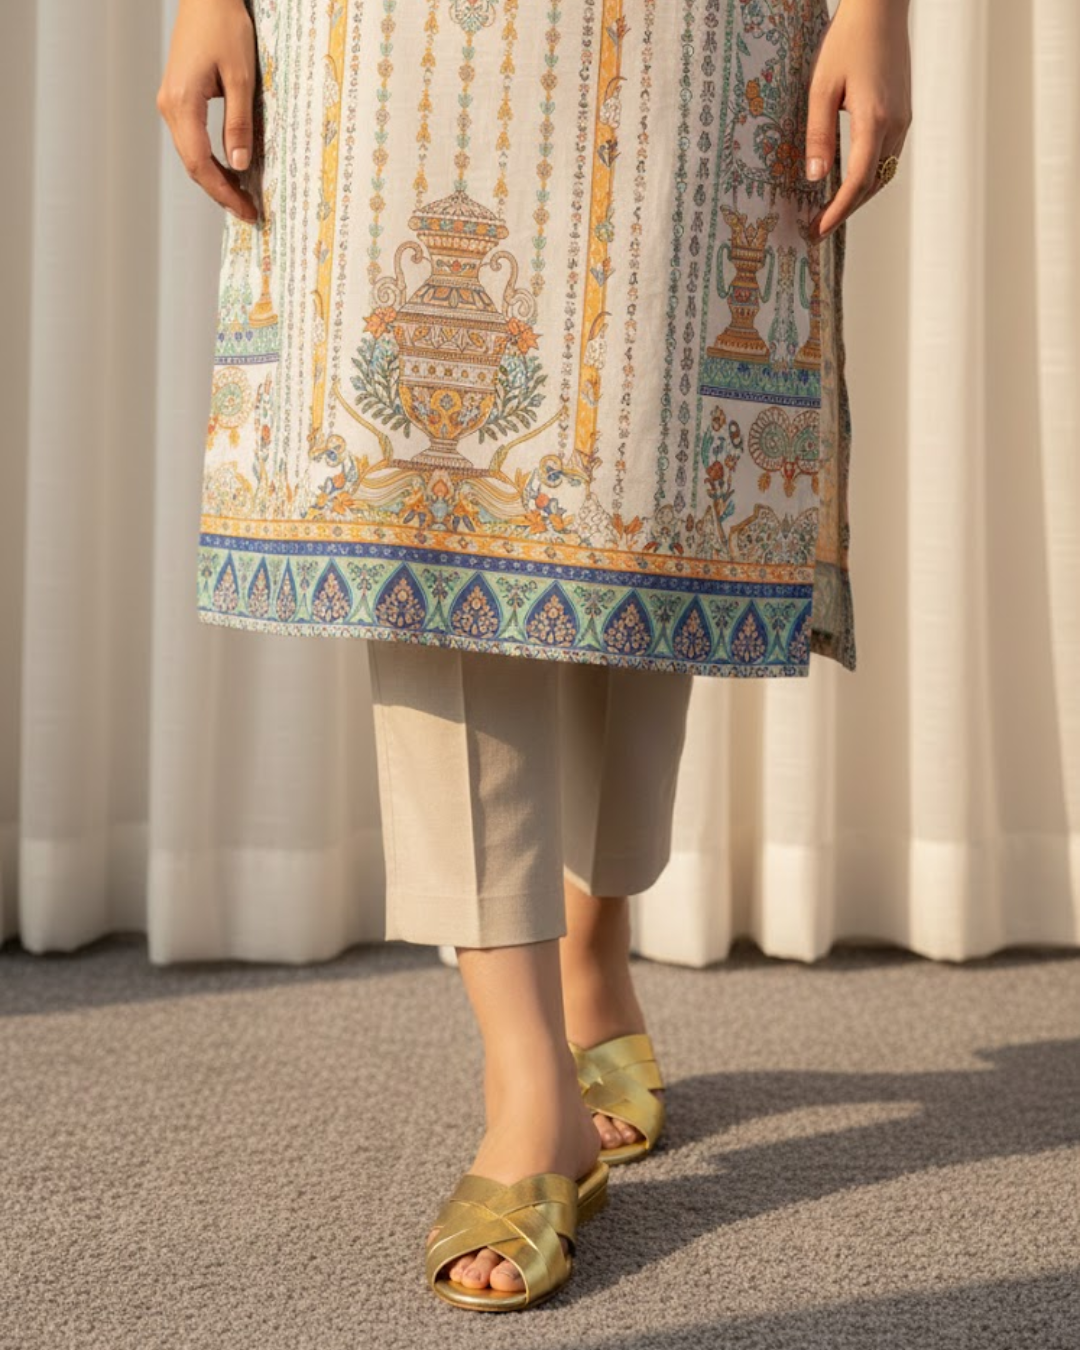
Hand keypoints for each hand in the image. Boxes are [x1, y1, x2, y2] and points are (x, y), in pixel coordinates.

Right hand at [156, 0, 258, 222]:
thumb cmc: (224, 26)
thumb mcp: (241, 77)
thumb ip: (239, 123)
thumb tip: (239, 165)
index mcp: (182, 103)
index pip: (200, 164)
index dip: (224, 192)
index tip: (247, 210)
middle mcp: (169, 106)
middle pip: (193, 164)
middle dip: (220, 191)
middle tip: (248, 211)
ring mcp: (170, 102)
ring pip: (191, 154)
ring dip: (215, 178)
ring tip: (242, 196)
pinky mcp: (178, 97)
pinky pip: (192, 139)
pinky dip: (210, 159)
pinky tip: (229, 169)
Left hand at [804, 0, 911, 240]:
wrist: (881, 7)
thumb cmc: (848, 40)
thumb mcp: (822, 87)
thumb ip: (818, 134)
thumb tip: (815, 177)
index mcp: (875, 120)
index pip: (858, 181)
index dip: (838, 211)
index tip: (818, 230)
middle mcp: (895, 124)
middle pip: (873, 184)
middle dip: (846, 210)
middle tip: (817, 229)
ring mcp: (903, 119)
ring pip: (883, 173)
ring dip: (857, 196)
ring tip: (829, 211)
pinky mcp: (902, 112)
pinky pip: (886, 156)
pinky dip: (868, 176)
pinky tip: (848, 181)